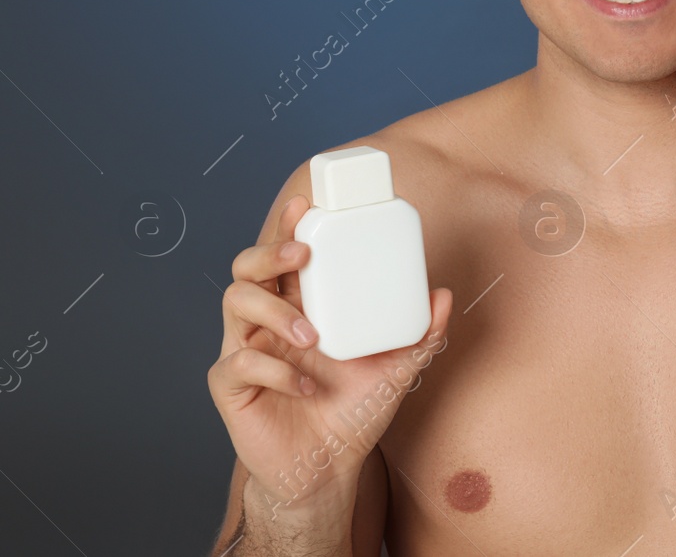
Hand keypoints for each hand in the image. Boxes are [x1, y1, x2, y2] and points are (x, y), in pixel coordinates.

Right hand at [207, 194, 452, 517]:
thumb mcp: (398, 369)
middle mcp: (269, 324)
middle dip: (268, 252)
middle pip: (247, 268)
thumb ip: (421, 334)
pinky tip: (305, 386)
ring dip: (274, 312)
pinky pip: (238, 363)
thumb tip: (443, 294)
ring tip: (312, 335)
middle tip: (301, 254)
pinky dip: (275, 370)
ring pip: (235, 304)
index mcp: (302, 308)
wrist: (331, 470)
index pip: (286, 258)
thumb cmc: (355, 412)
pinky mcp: (232, 387)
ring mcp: (247, 352)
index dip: (287, 227)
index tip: (304, 205)